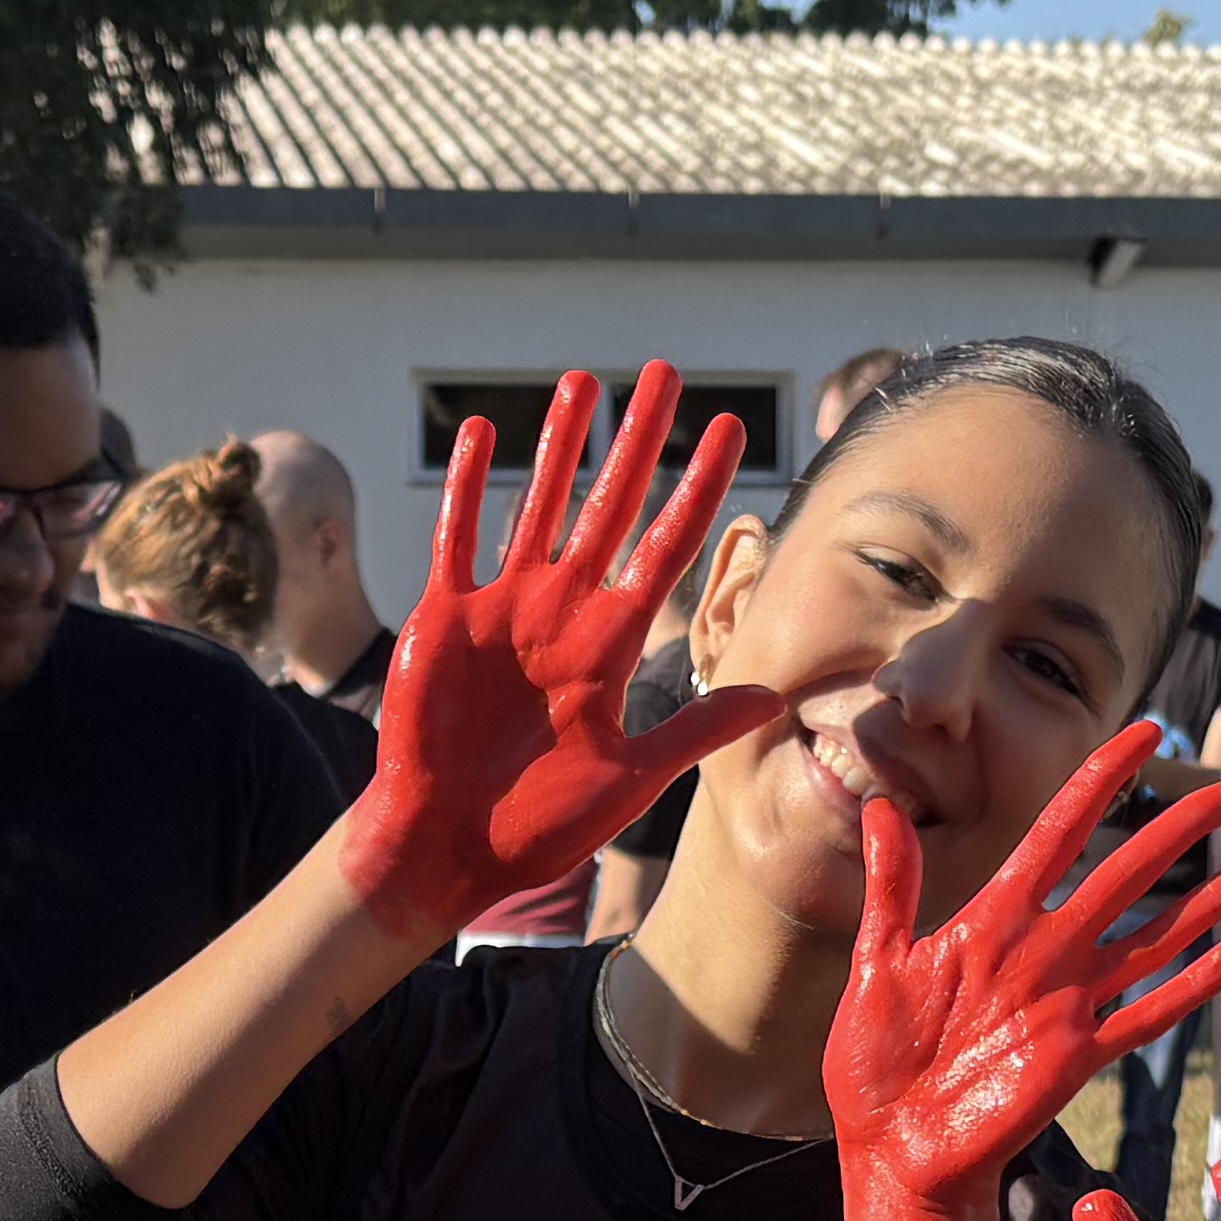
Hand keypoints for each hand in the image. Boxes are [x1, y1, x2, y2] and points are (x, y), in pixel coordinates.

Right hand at [335, 362, 785, 938]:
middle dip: (639, 440)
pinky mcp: (446, 616)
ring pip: (537, 505)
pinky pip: (459, 536)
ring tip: (584, 382)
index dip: (700, 490)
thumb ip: (695, 729)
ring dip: (559, 444)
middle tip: (666, 374)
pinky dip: (469, 485)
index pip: (667, 550)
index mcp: (610, 647)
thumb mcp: (631, 779)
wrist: (450, 846)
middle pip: (610, 506)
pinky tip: (486, 429)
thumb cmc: (538, 824)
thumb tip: (775, 698)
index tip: (732, 434)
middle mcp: (563, 614)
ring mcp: (504, 609)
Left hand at [824, 721, 1220, 1220]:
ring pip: (1155, 937)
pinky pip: (1144, 1014)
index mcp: (995, 919)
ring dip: (1210, 900)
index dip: (1102, 781)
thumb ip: (892, 888)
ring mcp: (1067, 1003)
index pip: (1061, 832)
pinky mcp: (1076, 1057)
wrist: (891, 1153)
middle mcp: (1044, 952)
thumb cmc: (875, 1064)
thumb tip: (882, 806)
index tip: (1145, 733)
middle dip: (1185, 827)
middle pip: (1128, 873)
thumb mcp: (875, 963)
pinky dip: (1190, 986)